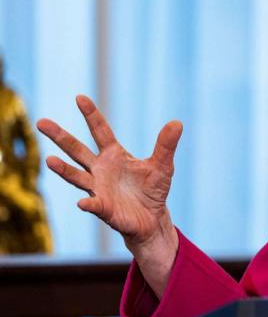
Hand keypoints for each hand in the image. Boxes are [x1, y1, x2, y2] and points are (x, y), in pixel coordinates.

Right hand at [36, 95, 182, 250]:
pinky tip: (83, 203)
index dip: (91, 115)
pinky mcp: (103, 208)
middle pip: (77, 150)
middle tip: (41, 122)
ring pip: (76, 176)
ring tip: (49, 160)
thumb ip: (166, 145)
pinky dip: (89, 203)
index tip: (79, 97)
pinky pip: (94, 205)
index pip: (100, 131)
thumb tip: (177, 122)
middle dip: (60, 137)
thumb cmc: (153, 189)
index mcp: (114, 155)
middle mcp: (101, 169)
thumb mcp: (163, 165)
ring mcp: (98, 188)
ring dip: (63, 169)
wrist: (152, 219)